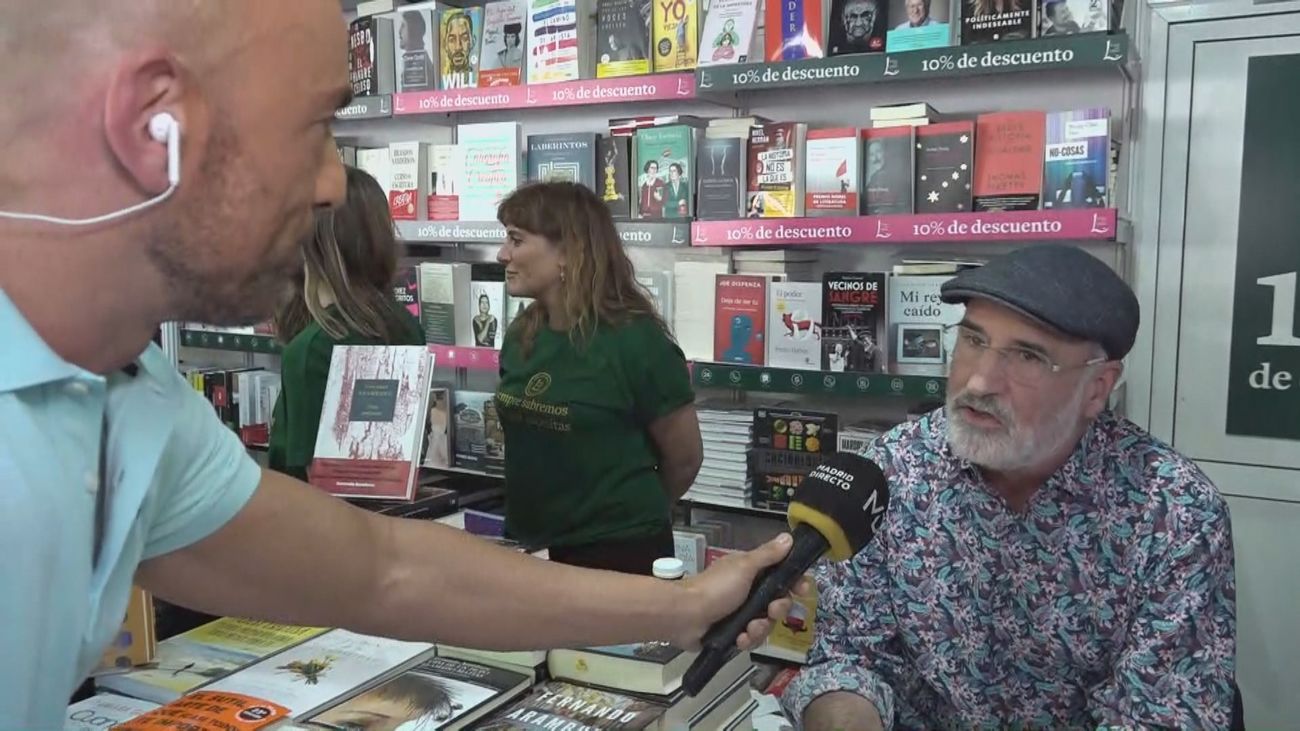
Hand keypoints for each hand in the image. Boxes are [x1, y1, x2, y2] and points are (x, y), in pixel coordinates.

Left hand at [672, 533, 808, 650]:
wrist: (685, 616)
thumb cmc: (715, 588)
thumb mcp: (744, 567)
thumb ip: (768, 556)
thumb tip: (788, 538)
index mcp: (751, 573)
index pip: (782, 576)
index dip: (795, 583)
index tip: (803, 590)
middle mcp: (748, 592)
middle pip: (778, 603)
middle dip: (777, 610)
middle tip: (770, 611)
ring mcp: (740, 613)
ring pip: (767, 624)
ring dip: (761, 628)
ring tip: (748, 629)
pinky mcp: (733, 633)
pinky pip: (752, 639)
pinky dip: (747, 640)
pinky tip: (739, 639)